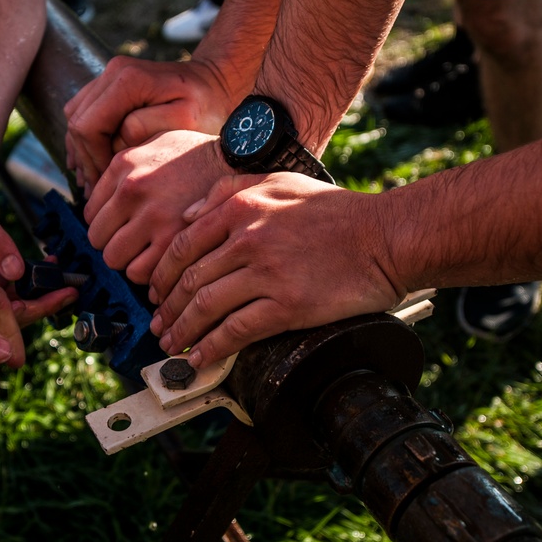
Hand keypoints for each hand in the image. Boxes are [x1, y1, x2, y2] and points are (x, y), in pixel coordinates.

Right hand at [64, 56, 235, 190]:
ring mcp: (108, 75)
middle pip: (78, 123)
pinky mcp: (109, 83)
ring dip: (82, 150)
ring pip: (76, 117)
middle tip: (96, 191)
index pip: (88, 127)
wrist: (215, 81)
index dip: (92, 160)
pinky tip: (93, 162)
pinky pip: (84, 112)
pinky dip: (86, 139)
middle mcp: (113, 72)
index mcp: (127, 80)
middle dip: (86, 160)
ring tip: (92, 181)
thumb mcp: (185, 121)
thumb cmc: (208, 105)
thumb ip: (145, 129)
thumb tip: (114, 141)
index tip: (105, 185)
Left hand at [84, 130, 231, 284]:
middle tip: (138, 247)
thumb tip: (101, 194)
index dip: (109, 226)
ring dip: (132, 263)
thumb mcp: (158, 142)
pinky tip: (167, 266)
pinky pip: (142, 273)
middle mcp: (133, 188)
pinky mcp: (173, 240)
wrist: (244, 161)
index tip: (126, 229)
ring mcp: (153, 216)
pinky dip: (151, 276)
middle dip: (117, 246)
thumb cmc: (202, 157)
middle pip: (99, 240)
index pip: (92, 214)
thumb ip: (128, 166)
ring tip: (153, 257)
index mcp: (124, 165)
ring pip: (117, 260)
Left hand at [149, 173, 402, 368]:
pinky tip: (201, 359)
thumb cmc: (336, 212)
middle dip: (167, 309)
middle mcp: (246, 238)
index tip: (156, 293)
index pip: (182, 245)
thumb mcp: (278, 182)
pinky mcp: (287, 305)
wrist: (385, 236)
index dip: (162, 275)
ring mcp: (266, 273)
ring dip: (182, 332)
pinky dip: (211, 348)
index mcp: (240, 207)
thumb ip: (227, 190)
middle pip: (189, 280)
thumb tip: (188, 215)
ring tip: (173, 347)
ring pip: (205, 307)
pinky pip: (235, 331)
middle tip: (158, 326)